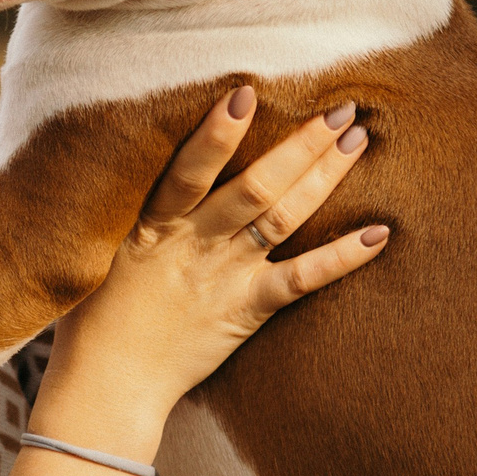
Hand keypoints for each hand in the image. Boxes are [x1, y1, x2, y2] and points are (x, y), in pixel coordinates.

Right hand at [37, 86, 385, 458]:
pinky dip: (342, 258)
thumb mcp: (103, 243)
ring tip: (358, 139)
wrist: (108, 381)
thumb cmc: (98, 310)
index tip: (246, 94)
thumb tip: (143, 148)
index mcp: (155, 223)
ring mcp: (224, 276)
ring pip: (283, 218)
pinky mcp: (246, 310)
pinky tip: (377, 234)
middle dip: (301, 144)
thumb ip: (133, 202)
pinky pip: (301, 281)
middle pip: (255, 186)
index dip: (217, 134)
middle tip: (341, 107)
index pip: (187, 170)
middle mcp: (194, 243)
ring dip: (324, 177)